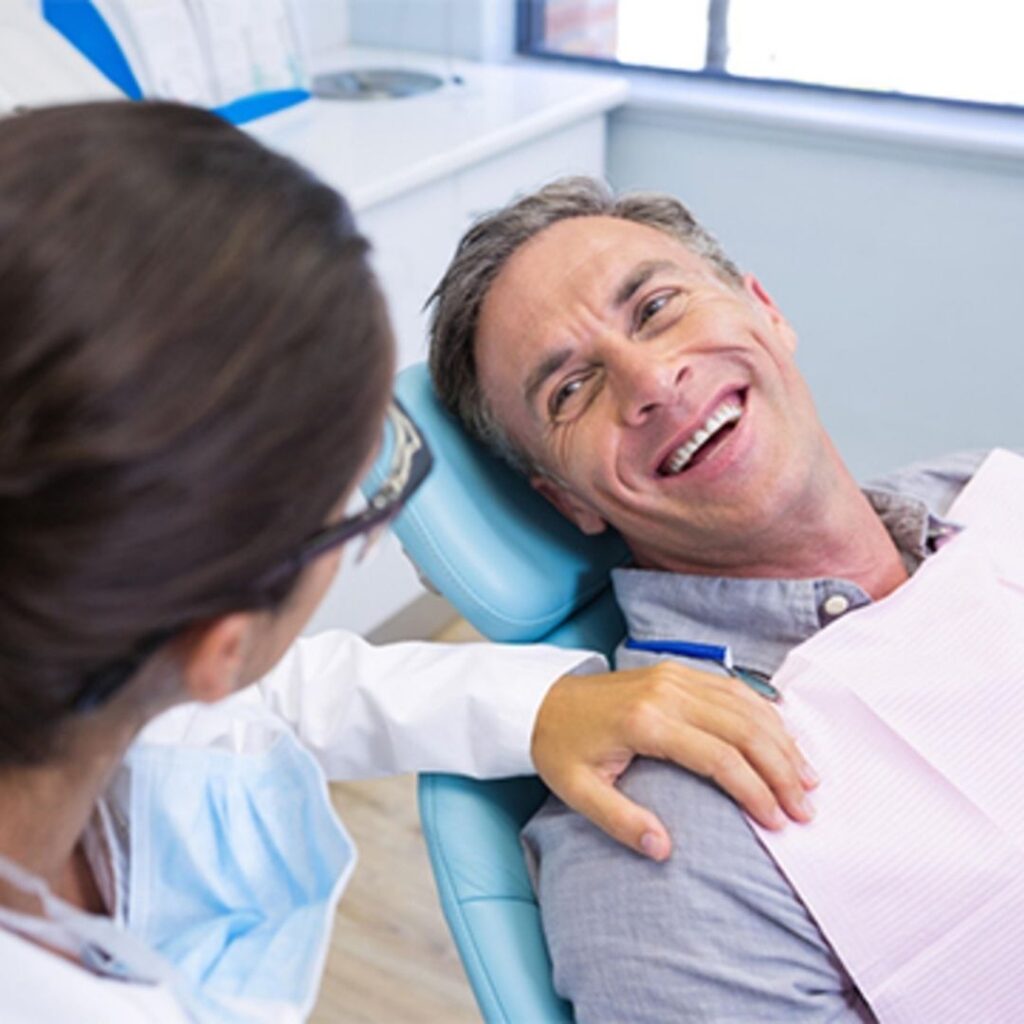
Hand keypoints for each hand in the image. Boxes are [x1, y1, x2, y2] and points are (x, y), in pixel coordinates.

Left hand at [531, 661, 816, 861]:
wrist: (541, 700)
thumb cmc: (561, 748)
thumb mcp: (577, 792)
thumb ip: (620, 821)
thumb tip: (664, 850)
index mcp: (645, 723)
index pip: (718, 758)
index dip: (755, 791)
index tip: (778, 822)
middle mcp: (667, 693)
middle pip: (743, 729)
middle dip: (781, 770)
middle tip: (807, 807)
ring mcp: (675, 676)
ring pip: (745, 705)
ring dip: (781, 741)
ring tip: (808, 777)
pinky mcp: (678, 670)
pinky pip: (733, 687)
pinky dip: (765, 711)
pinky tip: (784, 736)